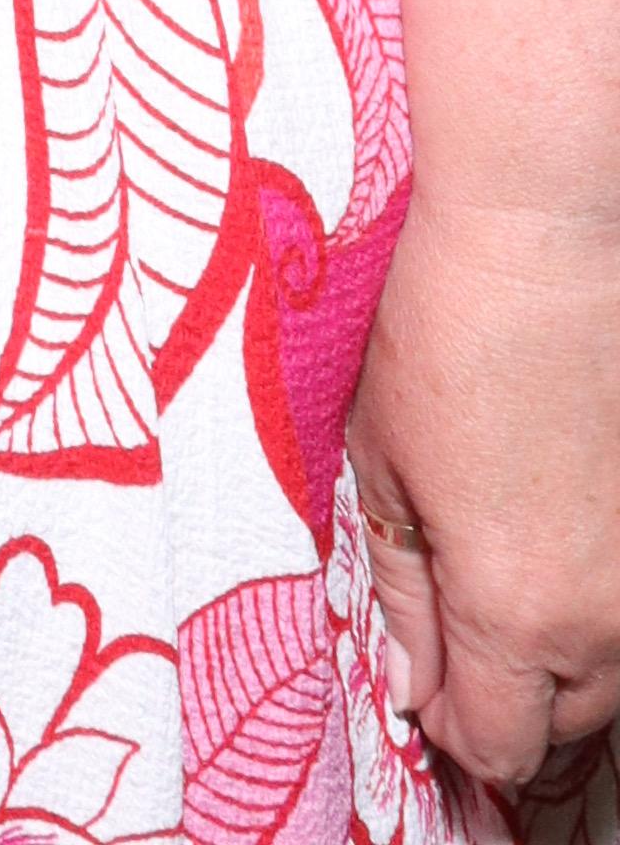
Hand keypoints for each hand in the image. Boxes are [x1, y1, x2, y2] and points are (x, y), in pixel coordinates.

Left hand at [346, 191, 619, 789]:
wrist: (542, 237)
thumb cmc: (441, 334)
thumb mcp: (385, 468)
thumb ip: (403, 597)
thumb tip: (410, 689)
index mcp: (514, 613)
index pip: (493, 745)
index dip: (445, 724)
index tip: (417, 678)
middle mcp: (604, 619)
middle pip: (561, 724)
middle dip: (503, 694)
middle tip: (454, 620)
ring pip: (609, 674)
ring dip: (557, 654)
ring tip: (505, 567)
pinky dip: (598, 598)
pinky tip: (556, 530)